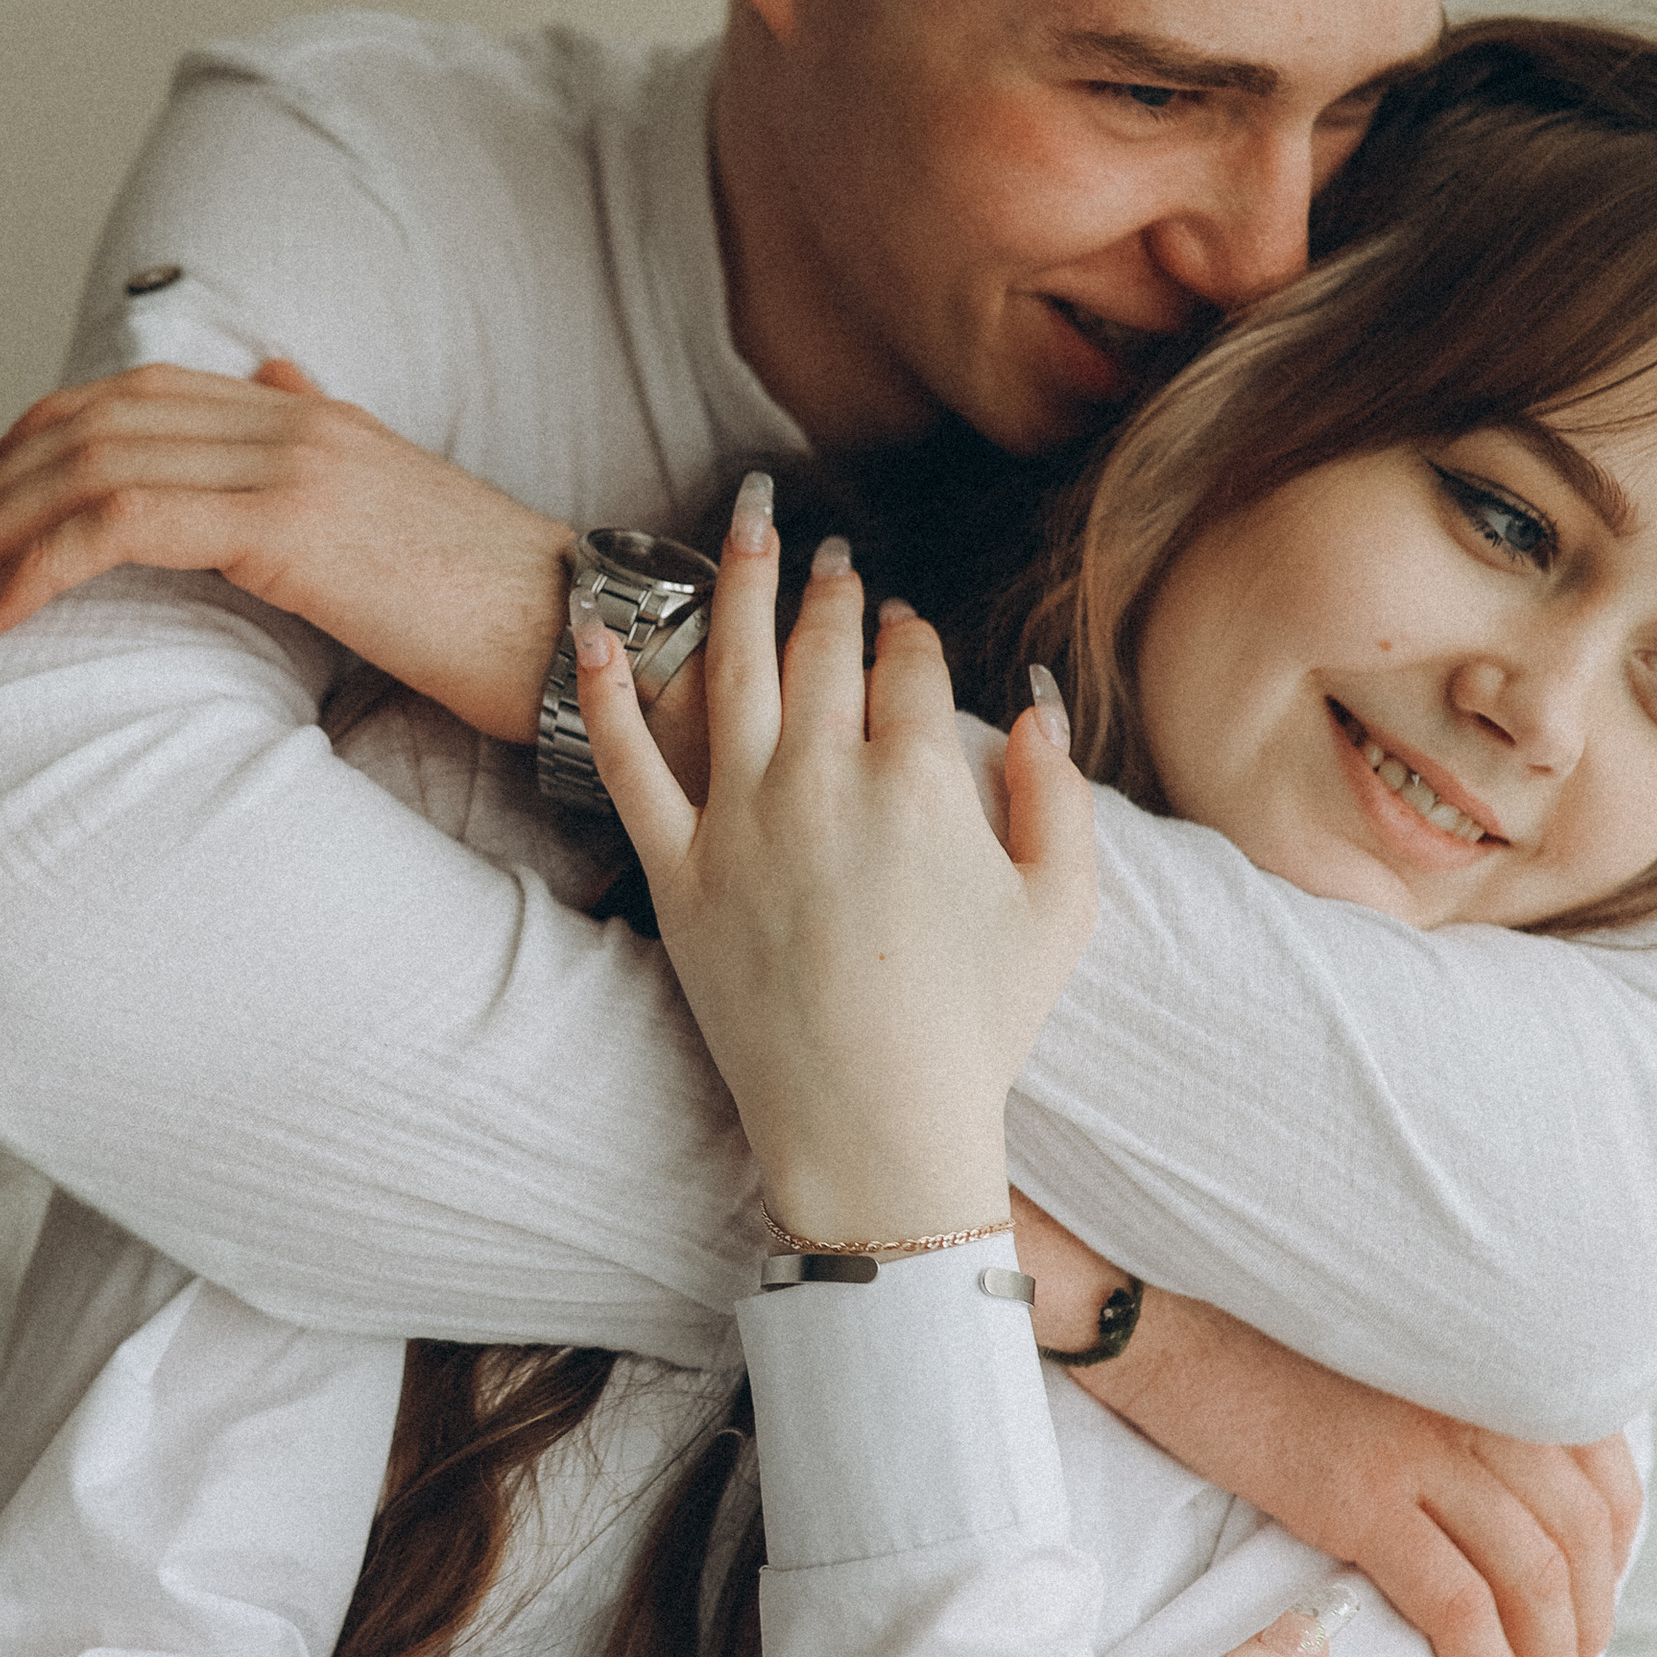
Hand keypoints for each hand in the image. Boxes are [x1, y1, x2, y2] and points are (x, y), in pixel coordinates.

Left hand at [0, 361, 574, 738]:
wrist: (592, 639)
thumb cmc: (500, 610)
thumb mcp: (399, 510)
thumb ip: (325, 439)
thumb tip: (275, 376)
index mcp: (310, 416)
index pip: (136, 396)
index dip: (37, 442)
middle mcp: (293, 418)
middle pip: (95, 419)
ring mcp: (291, 461)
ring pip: (93, 464)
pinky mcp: (288, 525)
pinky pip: (125, 523)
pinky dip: (44, 561)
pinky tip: (1, 613)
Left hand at [575, 483, 1096, 1245]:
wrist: (873, 1128)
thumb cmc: (977, 1030)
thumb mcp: (1062, 910)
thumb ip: (1060, 795)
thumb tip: (1036, 707)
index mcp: (919, 781)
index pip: (910, 666)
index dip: (907, 631)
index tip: (899, 618)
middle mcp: (823, 780)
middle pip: (821, 649)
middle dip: (828, 589)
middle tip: (827, 554)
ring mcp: (741, 823)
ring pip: (730, 670)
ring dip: (736, 585)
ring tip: (743, 527)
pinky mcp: (678, 874)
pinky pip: (627, 766)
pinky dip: (605, 693)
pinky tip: (594, 630)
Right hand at [1083, 1285, 1641, 1656]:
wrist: (1173, 1326)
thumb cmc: (1270, 1350)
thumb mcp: (1396, 1364)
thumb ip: (1461, 1411)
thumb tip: (1504, 1504)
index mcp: (1492, 1370)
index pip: (1604, 1478)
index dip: (1614, 1561)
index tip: (1590, 1611)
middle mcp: (1479, 1403)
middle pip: (1578, 1540)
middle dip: (1585, 1633)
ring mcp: (1425, 1450)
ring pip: (1532, 1582)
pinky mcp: (1364, 1499)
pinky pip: (1459, 1609)